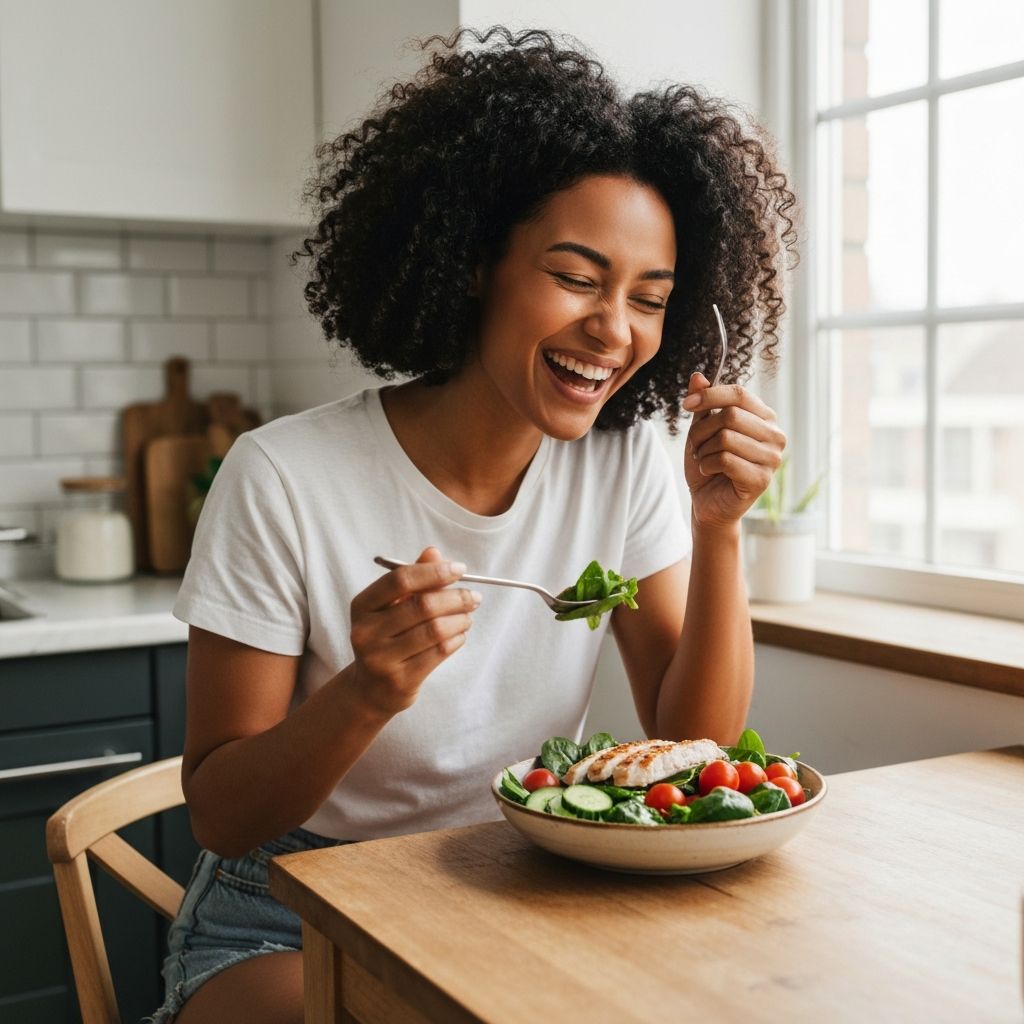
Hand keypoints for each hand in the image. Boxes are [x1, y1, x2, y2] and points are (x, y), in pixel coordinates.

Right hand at [349, 547, 480, 715]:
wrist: (371, 690)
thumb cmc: (386, 638)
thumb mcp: (391, 607)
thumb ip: (413, 578)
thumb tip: (434, 552)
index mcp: (362, 606)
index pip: (400, 580)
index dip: (434, 572)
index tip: (460, 569)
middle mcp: (366, 632)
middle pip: (422, 605)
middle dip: (456, 598)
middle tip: (474, 597)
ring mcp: (381, 659)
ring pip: (435, 630)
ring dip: (460, 620)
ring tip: (468, 617)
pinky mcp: (400, 680)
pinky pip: (439, 652)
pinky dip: (457, 639)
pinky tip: (460, 635)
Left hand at [683, 372, 786, 530]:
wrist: (708, 502)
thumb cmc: (709, 463)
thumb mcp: (701, 429)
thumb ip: (702, 403)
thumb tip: (697, 376)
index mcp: (764, 417)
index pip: (739, 394)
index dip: (710, 395)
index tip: (686, 404)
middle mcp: (775, 435)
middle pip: (731, 415)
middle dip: (702, 430)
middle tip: (695, 445)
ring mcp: (772, 458)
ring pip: (726, 438)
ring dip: (704, 449)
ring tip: (704, 459)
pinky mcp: (762, 479)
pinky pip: (726, 459)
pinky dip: (708, 464)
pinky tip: (710, 472)